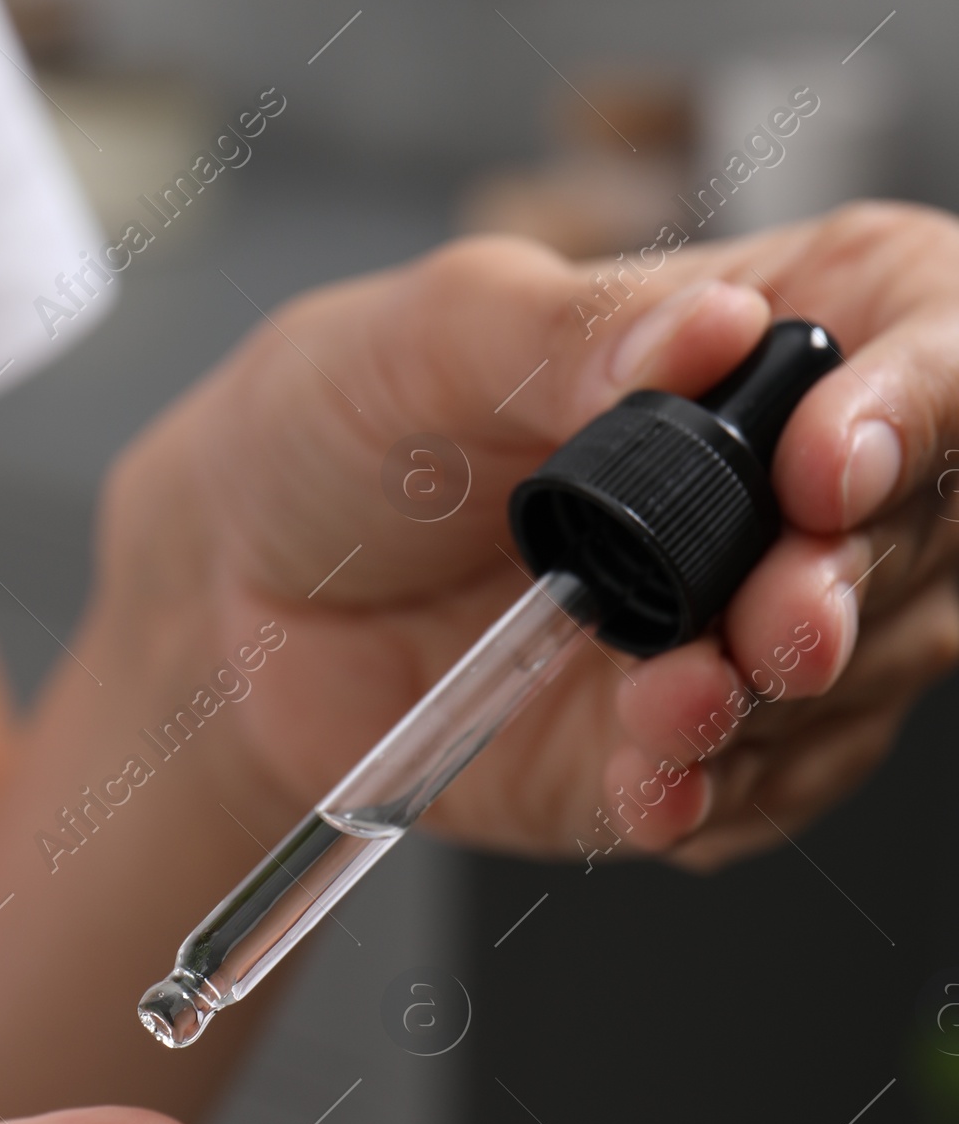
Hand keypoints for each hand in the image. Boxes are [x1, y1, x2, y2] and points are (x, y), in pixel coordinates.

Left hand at [110, 202, 958, 868]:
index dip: (921, 401)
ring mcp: (737, 628)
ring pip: (864, 675)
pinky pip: (758, 793)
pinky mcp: (678, 748)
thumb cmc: (333, 423)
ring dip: (785, 710)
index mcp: (755, 340)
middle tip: (775, 627)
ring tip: (673, 711)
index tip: (826, 466)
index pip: (928, 335)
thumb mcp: (429, 337)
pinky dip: (716, 796)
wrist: (234, 590)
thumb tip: (713, 326)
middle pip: (922, 530)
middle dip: (857, 589)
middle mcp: (775, 488)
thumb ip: (568, 332)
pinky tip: (654, 787)